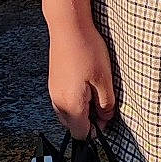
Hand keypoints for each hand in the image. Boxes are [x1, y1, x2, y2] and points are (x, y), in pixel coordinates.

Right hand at [48, 18, 115, 138]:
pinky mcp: (53, 82)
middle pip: (73, 125)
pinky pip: (63, 100)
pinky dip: (75, 98)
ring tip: (94, 88)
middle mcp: (57, 102)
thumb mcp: (104, 80)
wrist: (68, 27)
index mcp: (70, 105)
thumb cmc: (87, 51)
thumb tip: (106, 117)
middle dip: (89, 119)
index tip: (107, 114)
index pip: (82, 134)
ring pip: (68, 113)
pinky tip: (85, 81)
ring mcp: (53, 92)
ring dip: (82, 108)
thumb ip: (106, 104)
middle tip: (102, 100)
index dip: (97, 129)